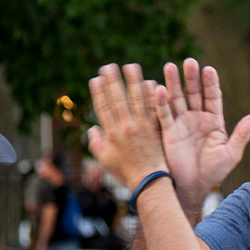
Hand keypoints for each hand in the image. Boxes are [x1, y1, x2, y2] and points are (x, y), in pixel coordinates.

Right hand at [84, 64, 168, 191]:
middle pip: (118, 99)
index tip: (95, 78)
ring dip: (133, 81)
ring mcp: (143, 127)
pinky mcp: (157, 129)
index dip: (99, 92)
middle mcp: (127, 127)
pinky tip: (151, 82)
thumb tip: (92, 128)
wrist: (150, 182)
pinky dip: (153, 95)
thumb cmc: (125, 173)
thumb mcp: (105, 161)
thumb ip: (96, 143)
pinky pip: (155, 109)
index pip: (103, 108)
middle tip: (109, 66)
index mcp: (112, 134)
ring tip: (131, 66)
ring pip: (137, 99)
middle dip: (113, 81)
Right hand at [156, 59, 249, 202]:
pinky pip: (164, 115)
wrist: (193, 187)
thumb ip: (242, 135)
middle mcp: (196, 119)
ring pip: (177, 99)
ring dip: (173, 83)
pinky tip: (159, 89)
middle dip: (191, 78)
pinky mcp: (168, 132)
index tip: (208, 69)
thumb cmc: (214, 173)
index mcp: (213, 121)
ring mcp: (181, 124)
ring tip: (170, 67)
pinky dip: (161, 102)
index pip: (212, 97)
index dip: (210, 83)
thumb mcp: (231, 154)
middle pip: (193, 93)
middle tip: (189, 62)